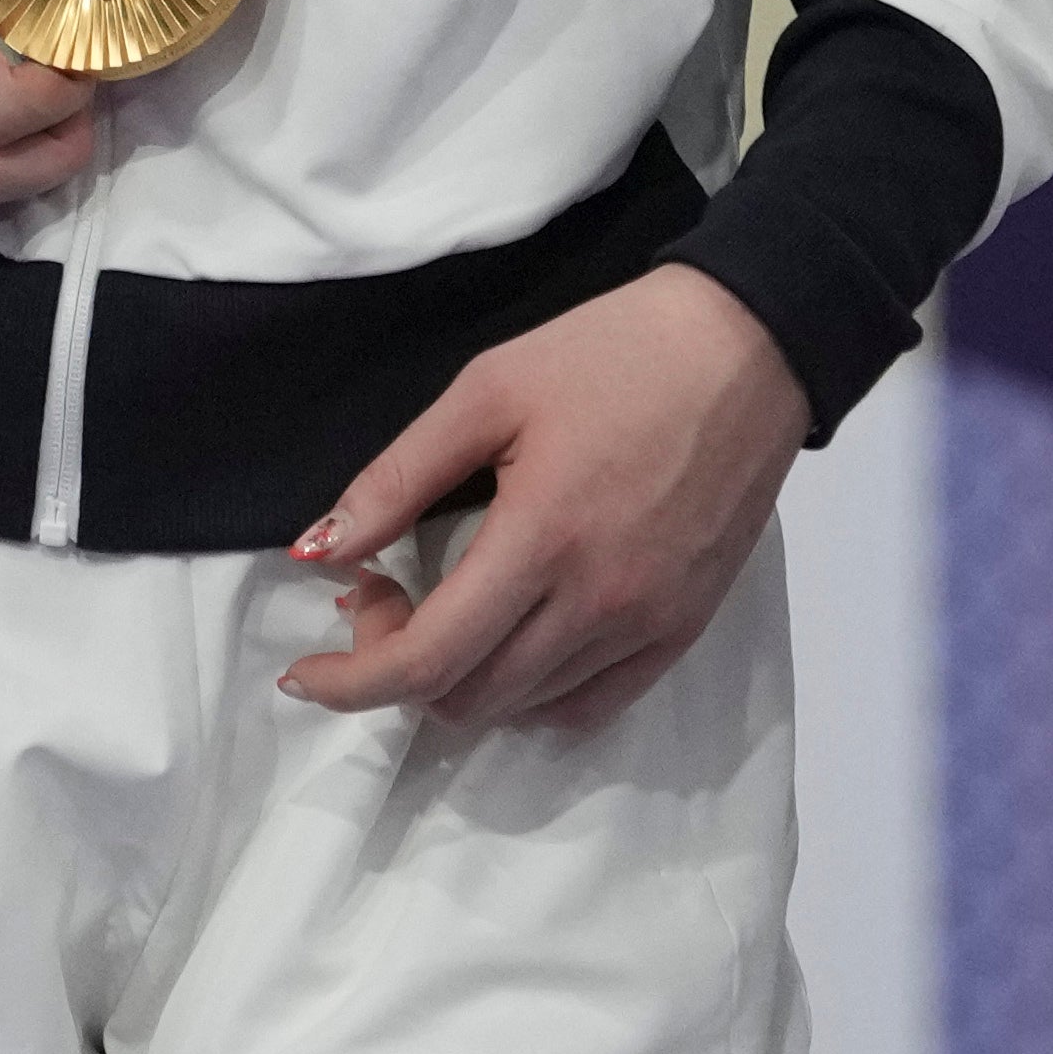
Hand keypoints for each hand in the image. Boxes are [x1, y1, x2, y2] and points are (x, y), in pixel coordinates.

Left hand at [277, 266, 811, 733]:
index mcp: (542, 539)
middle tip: (384, 594)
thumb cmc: (612, 353)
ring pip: (526, 708)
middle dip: (399, 668)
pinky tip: (511, 646)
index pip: (428, 659)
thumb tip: (318, 551)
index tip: (302, 672)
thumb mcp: (487, 389)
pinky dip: (532, 697)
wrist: (750, 345)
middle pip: (470, 698)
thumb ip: (398, 478)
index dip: (351, 682)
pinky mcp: (686, 628)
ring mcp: (650, 624)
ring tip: (448, 606)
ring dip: (462, 681)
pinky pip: (593, 706)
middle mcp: (598, 602)